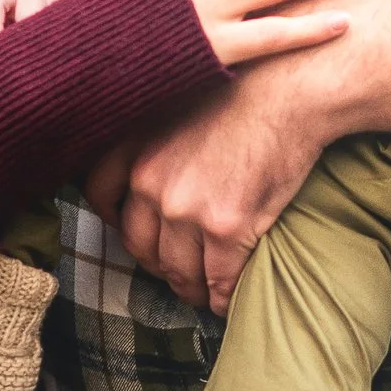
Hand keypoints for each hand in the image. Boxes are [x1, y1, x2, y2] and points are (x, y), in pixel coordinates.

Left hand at [83, 66, 329, 312]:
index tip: (139, 229)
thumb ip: (152, 143)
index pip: (101, 196)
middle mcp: (150, 183)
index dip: (120, 220)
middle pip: (140, 246)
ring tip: (204, 291)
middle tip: (179, 269)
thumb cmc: (244, 91)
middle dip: (159, 263)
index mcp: (133, 149)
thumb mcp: (176, 105)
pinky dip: (222, 298)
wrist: (290, 90)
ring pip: (178, 271)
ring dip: (190, 287)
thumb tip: (149, 182)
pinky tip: (228, 301)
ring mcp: (186, 209)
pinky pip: (218, 281)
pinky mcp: (226, 228)